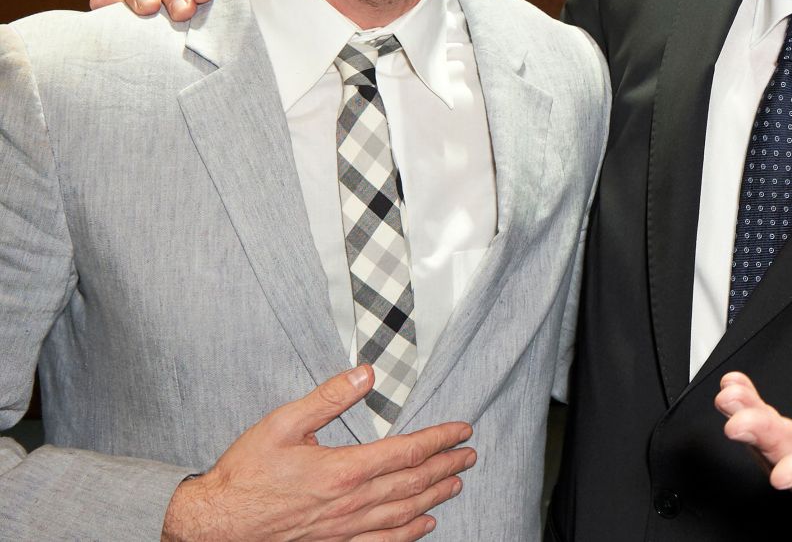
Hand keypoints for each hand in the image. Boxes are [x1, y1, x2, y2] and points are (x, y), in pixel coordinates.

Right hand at [159, 365, 474, 541]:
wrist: (215, 524)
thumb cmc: (245, 474)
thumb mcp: (284, 423)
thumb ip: (329, 398)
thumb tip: (366, 374)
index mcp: (343, 470)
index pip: (406, 452)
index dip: (439, 439)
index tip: (461, 430)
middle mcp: (350, 503)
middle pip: (412, 484)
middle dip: (445, 466)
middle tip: (469, 455)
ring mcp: (343, 529)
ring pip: (402, 514)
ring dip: (434, 498)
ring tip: (456, 484)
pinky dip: (408, 535)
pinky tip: (422, 526)